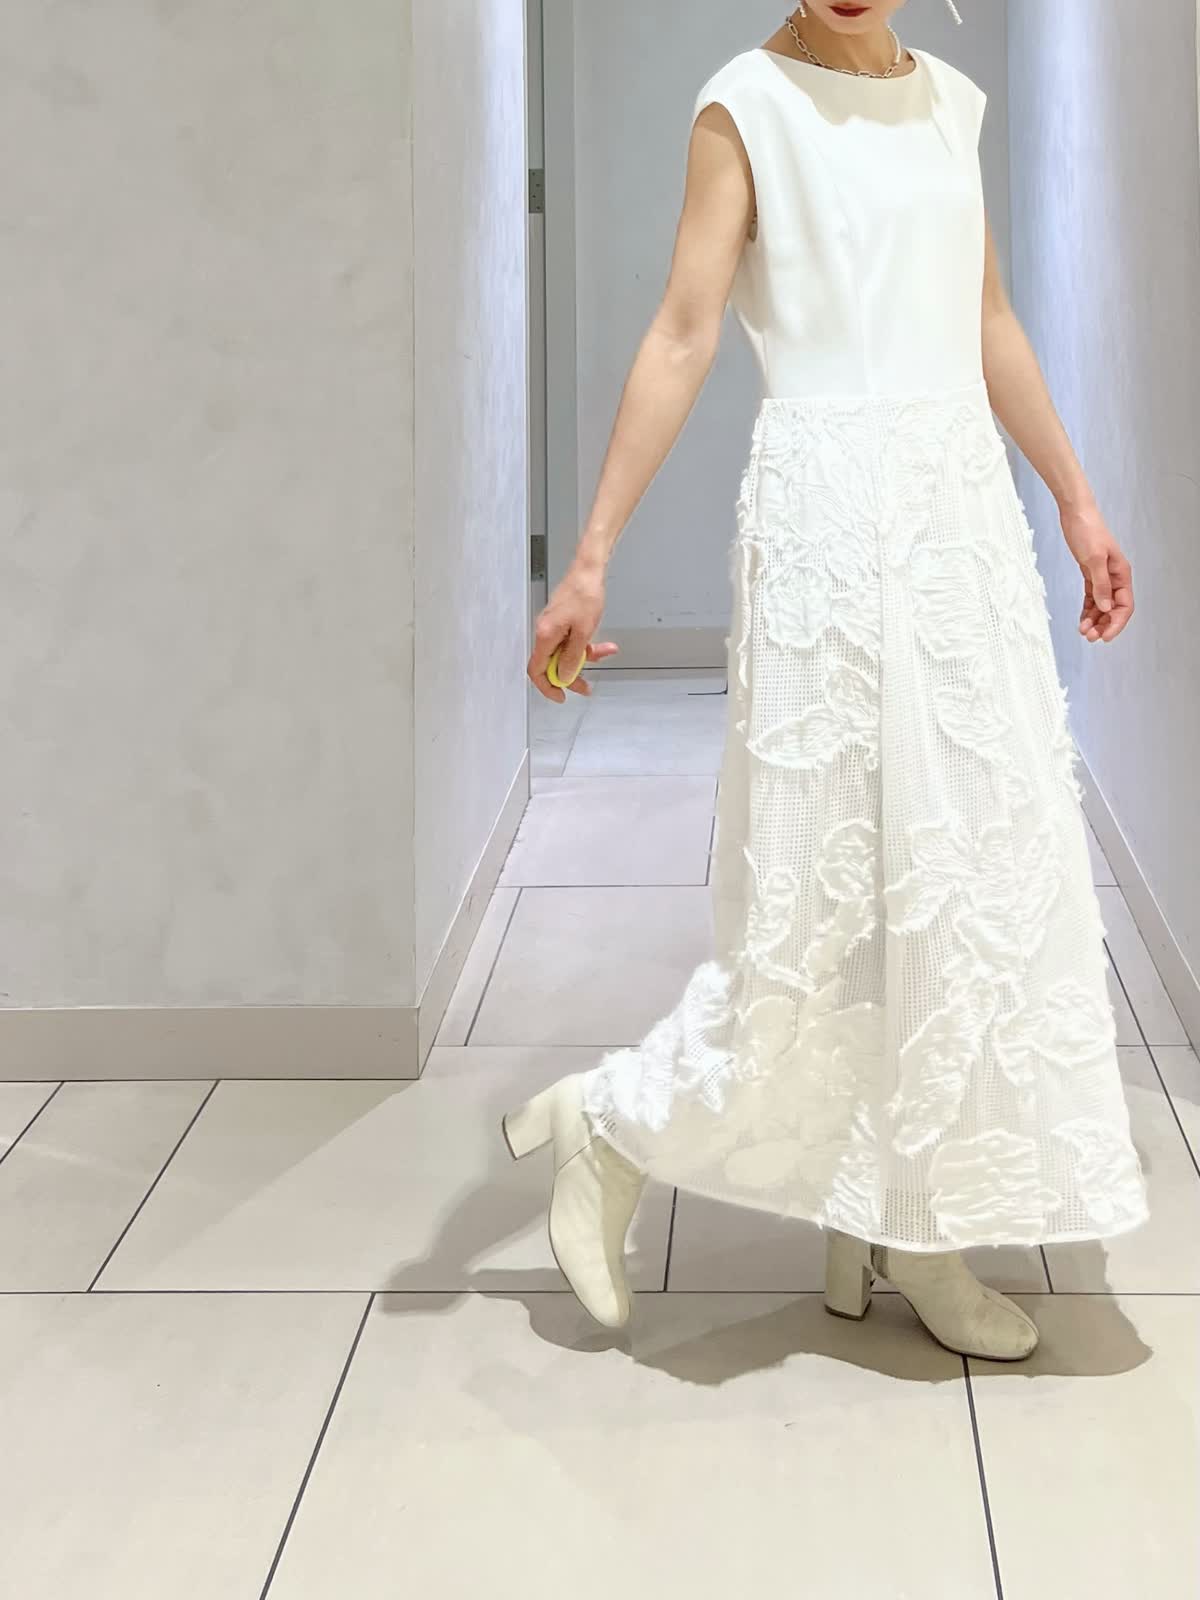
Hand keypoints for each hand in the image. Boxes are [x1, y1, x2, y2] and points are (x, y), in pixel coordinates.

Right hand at [528, 560, 619, 701]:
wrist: (588, 570)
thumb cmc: (585, 594)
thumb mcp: (583, 632)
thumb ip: (571, 658)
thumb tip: (562, 677)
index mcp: (545, 635)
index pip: (536, 670)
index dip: (547, 687)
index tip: (560, 696)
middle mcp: (544, 632)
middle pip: (551, 665)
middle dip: (570, 676)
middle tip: (585, 686)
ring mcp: (552, 627)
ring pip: (563, 653)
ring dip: (583, 658)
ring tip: (603, 654)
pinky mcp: (561, 622)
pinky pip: (569, 642)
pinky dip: (584, 646)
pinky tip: (602, 645)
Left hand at [1059, 500, 1133, 643]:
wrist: (1075, 513)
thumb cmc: (1087, 531)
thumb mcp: (1094, 559)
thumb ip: (1101, 585)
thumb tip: (1106, 607)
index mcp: (1121, 573)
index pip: (1125, 605)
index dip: (1116, 623)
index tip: (1104, 636)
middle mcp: (1115, 576)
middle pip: (1114, 608)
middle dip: (1103, 624)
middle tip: (1089, 637)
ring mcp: (1103, 575)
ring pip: (1102, 605)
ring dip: (1094, 620)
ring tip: (1083, 631)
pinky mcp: (1090, 573)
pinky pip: (1091, 597)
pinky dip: (1087, 610)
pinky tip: (1081, 620)